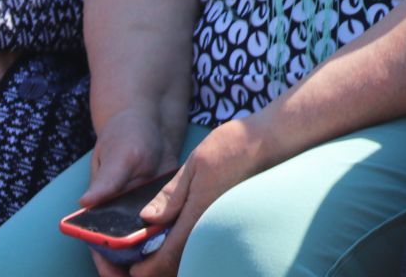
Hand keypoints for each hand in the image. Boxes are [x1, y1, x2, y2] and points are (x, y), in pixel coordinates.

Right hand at [81, 105, 189, 276]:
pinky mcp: (162, 208)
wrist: (152, 121)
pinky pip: (166, 230)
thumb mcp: (120, 155)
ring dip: (158, 256)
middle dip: (136, 267)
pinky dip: (174, 239)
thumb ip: (108, 179)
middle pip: (123, 252)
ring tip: (174, 268)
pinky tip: (189, 246)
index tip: (121, 276)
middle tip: (155, 275)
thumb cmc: (128, 134)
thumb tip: (86, 201)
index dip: (108, 264)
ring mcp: (140, 214)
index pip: (98, 245)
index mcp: (99, 209)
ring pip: (146, 246)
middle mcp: (118, 216)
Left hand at [125, 114, 280, 276]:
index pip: (164, 258)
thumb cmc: (235, 147)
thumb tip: (147, 219)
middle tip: (138, 258)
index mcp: (197, 218)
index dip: (144, 268)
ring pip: (191, 256)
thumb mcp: (195, 164)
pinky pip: (203, 243)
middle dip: (155, 266)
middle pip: (177, 264)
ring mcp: (223, 227)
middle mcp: (211, 229)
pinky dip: (186, 245)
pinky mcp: (230, 220)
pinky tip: (179, 229)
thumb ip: (171, 194)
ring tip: (155, 243)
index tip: (130, 267)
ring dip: (170, 256)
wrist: (275, 141)